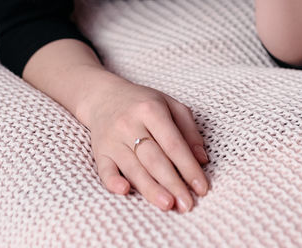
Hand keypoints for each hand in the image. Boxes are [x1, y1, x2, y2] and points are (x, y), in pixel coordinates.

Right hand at [79, 74, 209, 211]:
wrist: (104, 96)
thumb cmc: (143, 103)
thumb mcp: (170, 105)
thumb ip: (189, 130)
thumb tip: (202, 159)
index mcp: (151, 110)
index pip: (173, 144)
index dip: (189, 167)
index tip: (201, 188)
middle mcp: (130, 124)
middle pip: (154, 159)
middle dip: (173, 183)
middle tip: (187, 204)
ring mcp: (113, 139)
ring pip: (133, 168)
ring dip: (151, 188)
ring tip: (168, 205)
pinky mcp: (99, 151)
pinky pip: (104, 169)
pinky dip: (113, 181)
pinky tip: (125, 190)